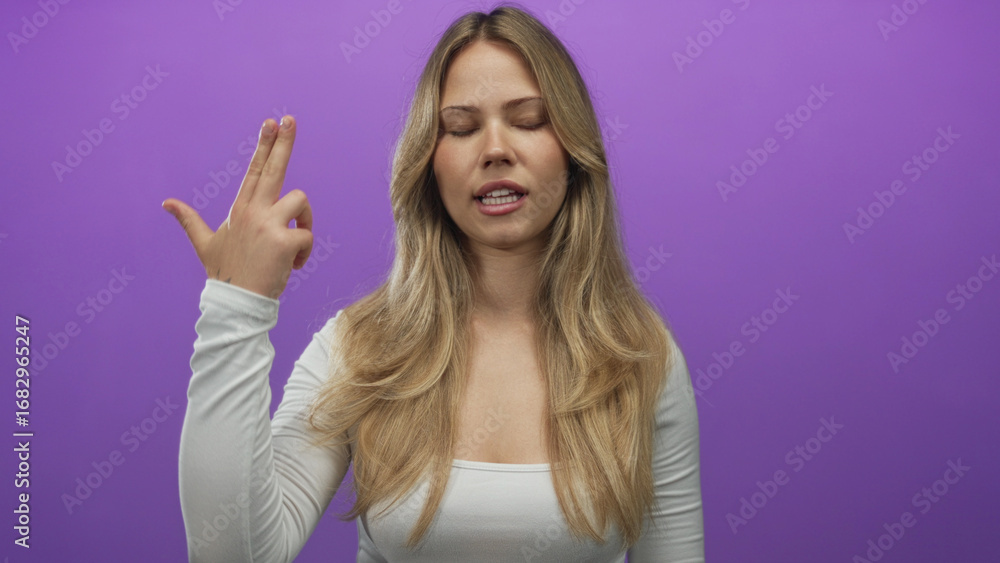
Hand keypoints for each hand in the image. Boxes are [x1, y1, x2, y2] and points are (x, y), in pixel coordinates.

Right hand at [162, 115, 312, 299]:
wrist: (236, 302)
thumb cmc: (226, 272)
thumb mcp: (204, 243)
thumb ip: (189, 220)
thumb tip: (166, 203)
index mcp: (240, 209)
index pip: (254, 170)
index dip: (263, 145)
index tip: (271, 122)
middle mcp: (253, 211)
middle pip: (272, 168)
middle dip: (283, 142)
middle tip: (290, 118)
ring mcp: (268, 224)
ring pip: (301, 201)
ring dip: (305, 222)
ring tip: (292, 246)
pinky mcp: (284, 240)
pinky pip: (307, 234)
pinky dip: (305, 251)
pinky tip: (292, 266)